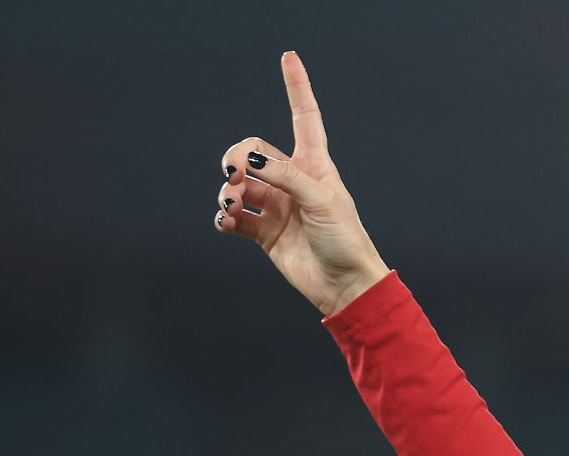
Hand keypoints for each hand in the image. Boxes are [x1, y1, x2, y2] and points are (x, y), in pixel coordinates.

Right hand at [215, 51, 390, 314]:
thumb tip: (250, 159)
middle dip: (236, 158)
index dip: (296, 87)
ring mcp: (277, 207)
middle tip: (233, 174)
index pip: (304, 117)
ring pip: (239, 185)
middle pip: (253, 151)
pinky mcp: (265, 233)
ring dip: (228, 191)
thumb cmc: (345, 240)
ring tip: (232, 205)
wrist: (344, 286)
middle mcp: (293, 182)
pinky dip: (224, 217)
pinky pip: (234, 217)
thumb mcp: (321, 200)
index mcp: (315, 166)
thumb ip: (285, 175)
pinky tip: (226, 222)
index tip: (288, 56)